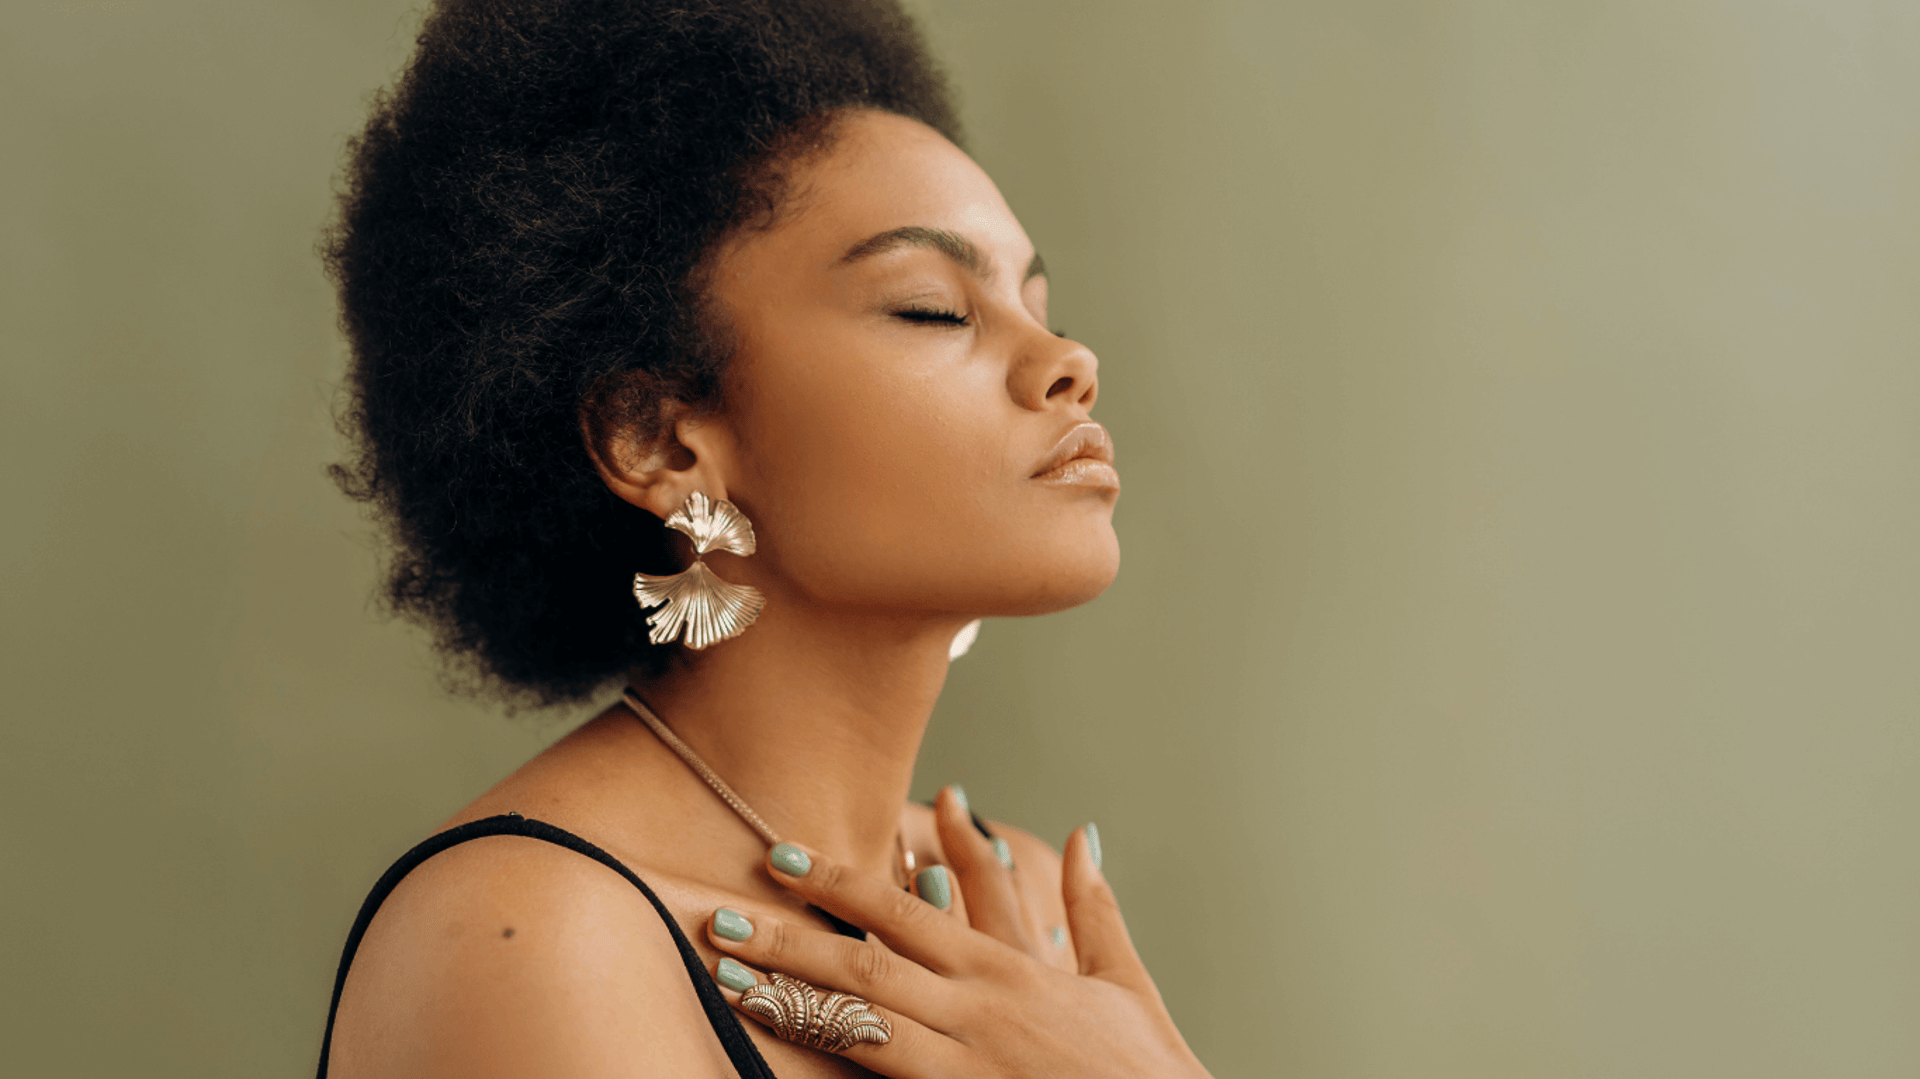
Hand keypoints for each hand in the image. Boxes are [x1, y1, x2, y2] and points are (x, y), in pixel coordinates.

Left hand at [702, 801, 1212, 1078]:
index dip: (840, 880)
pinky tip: (784, 1053)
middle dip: (788, 937)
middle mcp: (979, 1012)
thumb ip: (1094, 907)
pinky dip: (834, 1062)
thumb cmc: (1148, 1070)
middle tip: (720, 914)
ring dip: (789, 998)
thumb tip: (1081, 836)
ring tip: (726, 980)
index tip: (783, 858)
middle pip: (865, 962)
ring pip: (861, 1023)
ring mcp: (966, 1067)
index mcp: (1010, 971)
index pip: (907, 910)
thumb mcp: (1123, 981)